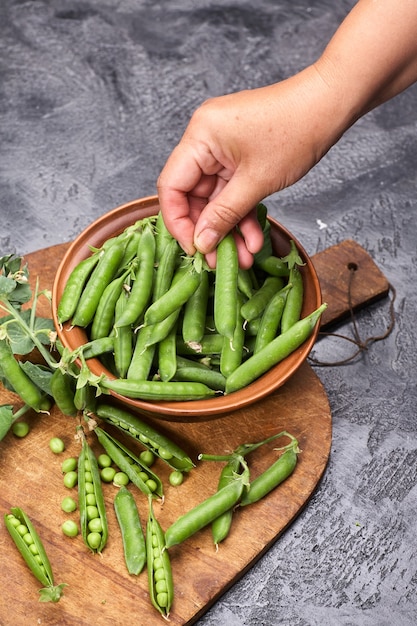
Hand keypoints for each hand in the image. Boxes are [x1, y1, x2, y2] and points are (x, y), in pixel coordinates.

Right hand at [157, 66, 343, 266]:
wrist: (330, 105)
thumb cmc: (297, 131)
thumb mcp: (256, 182)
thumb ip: (223, 214)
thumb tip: (201, 242)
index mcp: (200, 136)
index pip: (171, 186)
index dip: (178, 222)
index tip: (194, 249)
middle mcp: (204, 139)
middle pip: (192, 195)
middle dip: (209, 231)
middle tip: (219, 261)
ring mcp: (222, 148)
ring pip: (215, 198)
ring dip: (228, 228)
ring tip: (242, 258)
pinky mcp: (238, 155)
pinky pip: (231, 190)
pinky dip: (240, 214)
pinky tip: (252, 239)